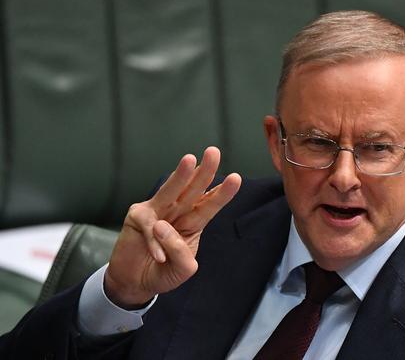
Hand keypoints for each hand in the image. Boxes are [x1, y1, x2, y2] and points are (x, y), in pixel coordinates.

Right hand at [104, 146, 240, 307]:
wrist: (137, 283)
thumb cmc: (165, 271)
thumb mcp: (183, 269)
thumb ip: (180, 252)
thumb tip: (162, 227)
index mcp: (194, 221)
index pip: (210, 204)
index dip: (222, 192)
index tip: (236, 178)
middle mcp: (178, 211)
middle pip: (194, 189)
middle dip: (205, 171)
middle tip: (213, 152)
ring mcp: (157, 211)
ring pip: (171, 191)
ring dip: (180, 176)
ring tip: (190, 160)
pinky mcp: (137, 217)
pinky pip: (149, 226)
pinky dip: (154, 241)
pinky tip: (159, 256)